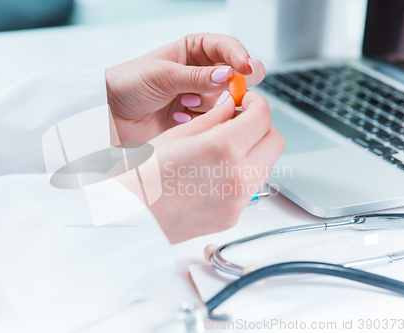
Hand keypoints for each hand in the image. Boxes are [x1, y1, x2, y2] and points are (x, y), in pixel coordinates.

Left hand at [106, 33, 265, 143]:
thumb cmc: (129, 83)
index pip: (226, 47)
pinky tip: (179, 118)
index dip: (239, 55)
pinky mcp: (195, 120)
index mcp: (193, 51)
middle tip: (232, 91)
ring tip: (185, 105)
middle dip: (236, 83)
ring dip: (210, 104)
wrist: (110, 113)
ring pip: (226, 100)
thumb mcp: (162, 75)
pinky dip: (202, 121)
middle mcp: (200, 73)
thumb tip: (229, 75)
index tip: (244, 68)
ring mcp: (199, 97)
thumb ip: (196, 76)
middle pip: (235, 74)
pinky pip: (213, 120)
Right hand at [133, 93, 284, 243]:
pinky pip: (250, 188)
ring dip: (254, 150)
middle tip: (240, 121)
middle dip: (262, 126)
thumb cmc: (141, 176)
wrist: (127, 214)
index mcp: (224, 149)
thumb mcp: (176, 135)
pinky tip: (216, 171)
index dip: (256, 103)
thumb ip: (212, 118)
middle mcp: (238, 178)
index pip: (262, 117)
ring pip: (266, 166)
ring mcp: (237, 202)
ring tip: (225, 146)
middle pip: (275, 142)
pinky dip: (242, 173)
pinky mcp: (232, 218)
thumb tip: (230, 106)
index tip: (245, 102)